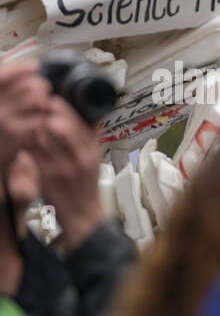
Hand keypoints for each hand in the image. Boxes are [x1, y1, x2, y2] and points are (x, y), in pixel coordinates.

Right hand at [0, 59, 51, 170]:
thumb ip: (5, 85)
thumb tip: (26, 66)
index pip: (1, 75)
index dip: (19, 68)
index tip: (34, 65)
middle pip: (26, 85)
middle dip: (40, 85)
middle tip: (43, 88)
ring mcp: (3, 118)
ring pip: (36, 100)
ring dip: (44, 100)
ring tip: (42, 103)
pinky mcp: (15, 133)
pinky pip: (39, 117)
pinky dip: (43, 116)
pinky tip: (40, 118)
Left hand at [28, 96, 103, 249]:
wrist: (83, 215)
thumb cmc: (86, 187)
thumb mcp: (97, 160)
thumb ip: (93, 137)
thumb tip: (93, 116)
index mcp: (92, 151)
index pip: (78, 120)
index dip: (62, 106)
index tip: (52, 99)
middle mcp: (79, 158)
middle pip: (61, 125)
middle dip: (46, 112)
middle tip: (37, 107)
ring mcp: (61, 167)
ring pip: (43, 137)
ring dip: (32, 126)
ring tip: (30, 122)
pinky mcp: (45, 176)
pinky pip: (32, 152)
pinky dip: (26, 142)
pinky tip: (26, 139)